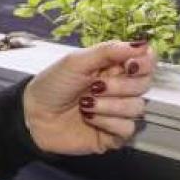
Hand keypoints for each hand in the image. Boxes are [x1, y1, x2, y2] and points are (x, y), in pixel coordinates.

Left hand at [22, 40, 154, 154]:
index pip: (146, 61)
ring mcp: (117, 112)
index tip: (130, 65)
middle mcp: (120, 88)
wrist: (33, 116)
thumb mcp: (77, 61)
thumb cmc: (52, 85)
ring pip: (137, 107)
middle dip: (120, 86)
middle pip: (144, 84)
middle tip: (95, 86)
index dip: (144, 62)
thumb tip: (142, 44)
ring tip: (86, 105)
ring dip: (110, 106)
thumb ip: (110, 51)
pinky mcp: (113, 135)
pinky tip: (91, 120)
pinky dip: (108, 123)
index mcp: (113, 66)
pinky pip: (128, 129)